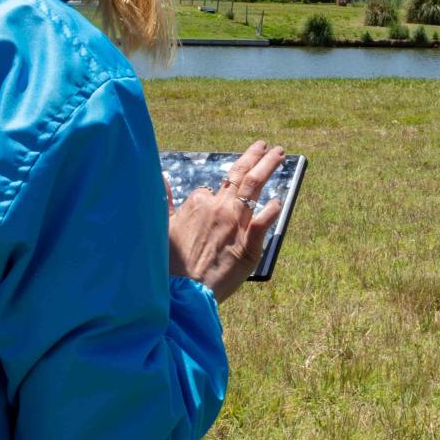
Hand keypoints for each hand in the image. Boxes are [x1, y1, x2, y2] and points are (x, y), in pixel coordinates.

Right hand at [168, 140, 284, 302]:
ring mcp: (235, 224)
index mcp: (198, 203)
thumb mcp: (161, 228)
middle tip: (267, 145)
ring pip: (254, 187)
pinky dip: (272, 210)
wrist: (180, 294)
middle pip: (240, 175)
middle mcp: (218, 208)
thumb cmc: (169, 265)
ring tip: (279, 154)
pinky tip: (279, 201)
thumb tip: (160, 178)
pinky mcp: (248, 246)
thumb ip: (164, 202)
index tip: (220, 195)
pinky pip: (263, 222)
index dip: (216, 194)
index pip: (211, 189)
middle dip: (255, 156)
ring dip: (268, 166)